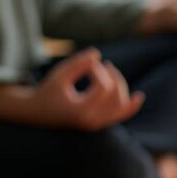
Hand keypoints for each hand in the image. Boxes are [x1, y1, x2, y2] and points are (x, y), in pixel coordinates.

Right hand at [0, 48, 143, 130]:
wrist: (37, 113)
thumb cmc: (47, 91)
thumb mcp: (58, 75)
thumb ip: (77, 64)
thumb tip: (98, 54)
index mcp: (82, 112)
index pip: (104, 88)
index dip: (99, 70)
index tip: (87, 63)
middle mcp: (93, 121)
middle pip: (117, 96)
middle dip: (112, 75)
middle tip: (101, 63)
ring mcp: (97, 124)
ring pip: (122, 106)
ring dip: (120, 85)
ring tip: (110, 69)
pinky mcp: (99, 122)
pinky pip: (120, 115)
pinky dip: (131, 106)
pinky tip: (138, 96)